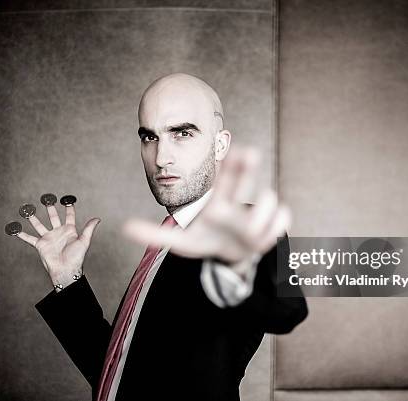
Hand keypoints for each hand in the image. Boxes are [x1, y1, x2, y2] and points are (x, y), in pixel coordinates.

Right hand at [14, 198, 100, 288]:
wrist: (65, 270)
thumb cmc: (76, 257)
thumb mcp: (84, 241)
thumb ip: (89, 229)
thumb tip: (98, 218)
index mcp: (69, 230)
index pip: (69, 216)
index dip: (69, 207)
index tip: (67, 199)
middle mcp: (58, 232)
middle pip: (53, 217)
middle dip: (49, 208)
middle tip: (46, 198)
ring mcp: (49, 238)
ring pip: (39, 225)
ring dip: (33, 218)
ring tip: (27, 210)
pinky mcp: (40, 245)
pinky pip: (29, 238)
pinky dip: (22, 234)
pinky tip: (15, 229)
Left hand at [123, 148, 290, 265]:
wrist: (229, 257)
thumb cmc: (206, 241)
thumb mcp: (180, 243)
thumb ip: (154, 235)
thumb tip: (124, 227)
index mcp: (218, 200)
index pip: (223, 177)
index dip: (227, 163)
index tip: (232, 149)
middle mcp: (238, 202)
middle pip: (244, 177)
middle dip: (246, 165)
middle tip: (249, 152)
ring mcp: (257, 213)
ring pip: (268, 200)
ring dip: (261, 213)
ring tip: (250, 233)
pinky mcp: (272, 226)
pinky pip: (283, 219)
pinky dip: (276, 227)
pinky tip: (264, 238)